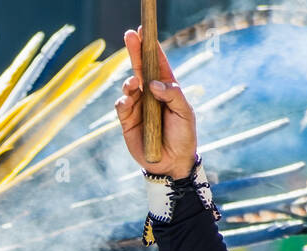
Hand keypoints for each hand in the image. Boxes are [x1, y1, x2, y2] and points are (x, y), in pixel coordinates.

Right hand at [116, 28, 197, 178]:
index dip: (151, 47)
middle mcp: (150, 95)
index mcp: (167, 89)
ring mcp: (137, 107)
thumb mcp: (186, 114)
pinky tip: (128, 102)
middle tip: (130, 35)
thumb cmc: (183, 136)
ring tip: (134, 84)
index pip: (158, 64)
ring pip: (128, 87)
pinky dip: (123, 102)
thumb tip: (153, 83)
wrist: (172, 163)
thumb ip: (173, 95)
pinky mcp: (127, 122)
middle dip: (134, 51)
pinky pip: (121, 107)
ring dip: (130, 82)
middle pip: (139, 68)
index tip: (145, 31)